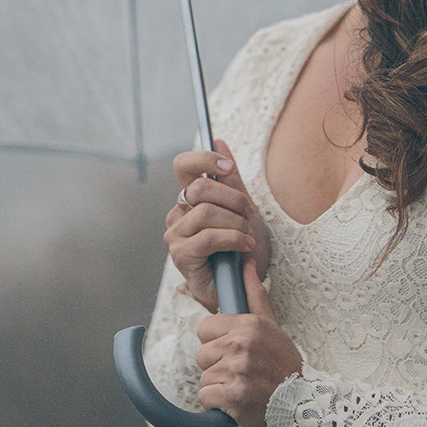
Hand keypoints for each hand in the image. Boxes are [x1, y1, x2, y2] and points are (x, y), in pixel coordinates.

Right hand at [165, 140, 270, 313]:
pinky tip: (244, 247)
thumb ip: (229, 178)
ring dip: (236, 223)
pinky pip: (208, 237)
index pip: (183, 166)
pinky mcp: (181, 256)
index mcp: (189, 198)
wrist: (241, 285)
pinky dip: (232, 239)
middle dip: (232, 199)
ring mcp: (176, 235)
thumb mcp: (240, 208)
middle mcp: (178, 213)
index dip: (204, 160)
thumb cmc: (239, 247)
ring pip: (206, 213)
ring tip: (248, 236)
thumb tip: (219, 141)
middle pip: (199, 189)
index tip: (228, 168)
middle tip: (250, 213)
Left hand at [195, 258, 301, 426]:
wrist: (302, 406)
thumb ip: (254, 294)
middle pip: (202, 354)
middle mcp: (242, 344)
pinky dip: (218, 405)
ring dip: (219, 386)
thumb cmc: (283, 365)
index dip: (216, 342)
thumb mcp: (271, 326)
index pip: (204, 329)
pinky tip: (238, 402)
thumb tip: (246, 263)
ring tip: (243, 387)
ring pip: (205, 377)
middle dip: (217, 366)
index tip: (233, 352)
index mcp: (249, 325)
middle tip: (242, 372)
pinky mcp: (235, 397)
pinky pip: (206, 398)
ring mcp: (239, 371)